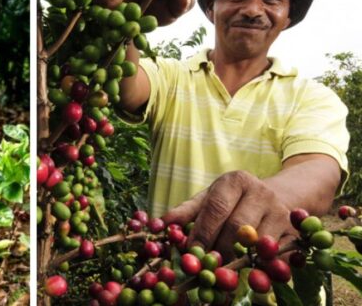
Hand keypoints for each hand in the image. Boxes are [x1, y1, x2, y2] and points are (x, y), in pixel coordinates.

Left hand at [162, 170, 296, 260]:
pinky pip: (277, 256)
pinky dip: (262, 268)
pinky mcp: (294, 232)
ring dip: (239, 260)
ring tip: (223, 271)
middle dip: (219, 250)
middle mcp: (261, 192)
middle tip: (205, 266)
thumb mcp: (209, 198)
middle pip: (237, 227)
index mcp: (235, 181)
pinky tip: (248, 273)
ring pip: (257, 243)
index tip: (190, 252)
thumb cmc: (233, 200)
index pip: (216, 208)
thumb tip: (160, 224)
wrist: (279, 195)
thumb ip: (185, 212)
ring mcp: (281, 212)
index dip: (202, 232)